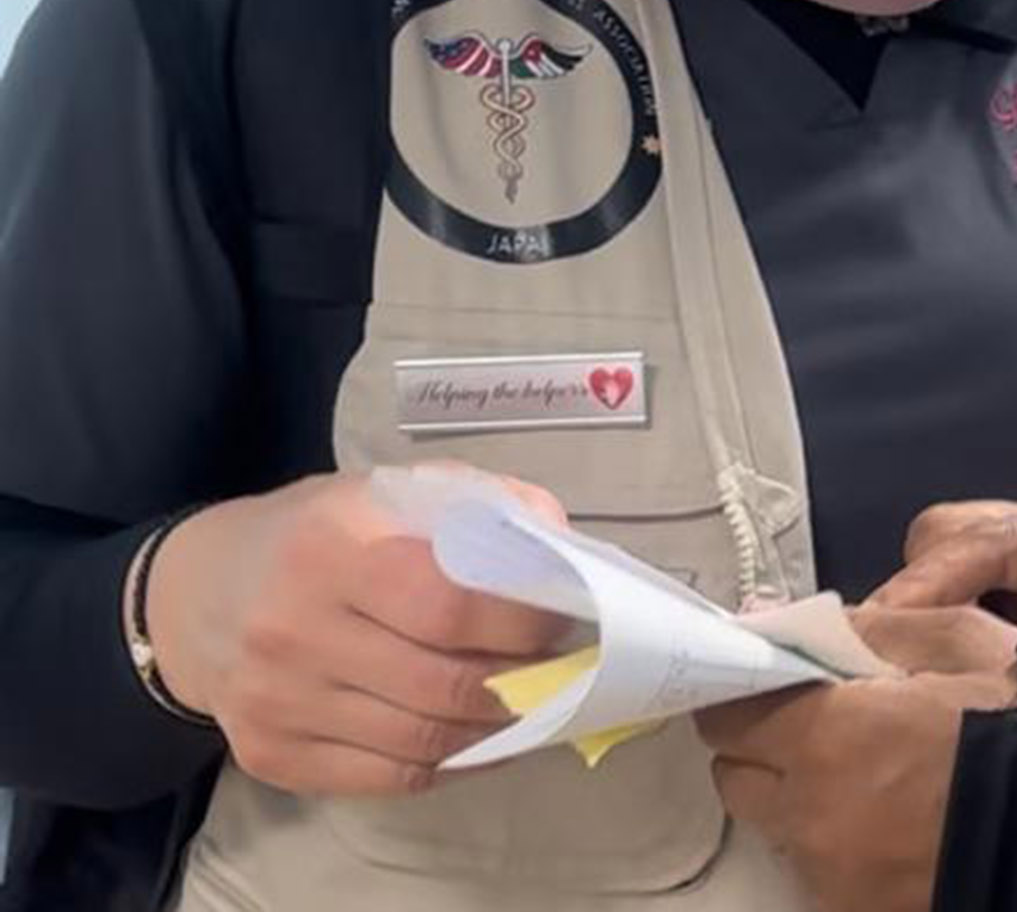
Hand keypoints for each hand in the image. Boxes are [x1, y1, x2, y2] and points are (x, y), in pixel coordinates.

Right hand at [142, 469, 570, 795]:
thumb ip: (479, 504)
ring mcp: (276, 704)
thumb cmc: (314, 536)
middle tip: (561, 669)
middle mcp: (293, 632)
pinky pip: (386, 779)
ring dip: (496, 730)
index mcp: (328, 552)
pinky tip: (481, 740)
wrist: (194, 597)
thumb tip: (559, 546)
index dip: (522, 622)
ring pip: (422, 742)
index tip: (565, 620)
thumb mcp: (384, 493)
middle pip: (442, 684)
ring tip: (534, 703)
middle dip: (522, 683)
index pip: (449, 606)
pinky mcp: (269, 756)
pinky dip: (450, 766)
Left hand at [700, 651, 1016, 911]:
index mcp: (827, 739)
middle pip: (740, 781)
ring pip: (782, 829)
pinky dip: (844, 843)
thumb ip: (869, 627)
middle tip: (827, 727)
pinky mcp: (858, 910)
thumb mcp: (958, 639)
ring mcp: (834, 876)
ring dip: (808, 800)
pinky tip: (899, 821)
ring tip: (878, 777)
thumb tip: (805, 626)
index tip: (774, 683)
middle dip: (769, 750)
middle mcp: (813, 817)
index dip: (748, 695)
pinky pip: (824, 870)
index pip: (728, 719)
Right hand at [874, 498, 1016, 761]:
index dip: (920, 589)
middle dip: (913, 597)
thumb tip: (955, 657)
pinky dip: (945, 641)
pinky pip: (974, 611)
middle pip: (953, 539)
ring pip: (954, 571)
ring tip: (903, 681)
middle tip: (884, 669)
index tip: (872, 642)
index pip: (982, 538)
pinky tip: (939, 687)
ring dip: (924, 619)